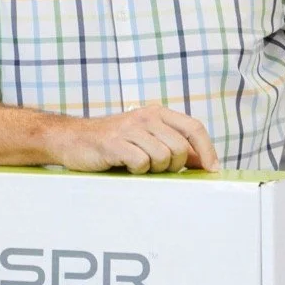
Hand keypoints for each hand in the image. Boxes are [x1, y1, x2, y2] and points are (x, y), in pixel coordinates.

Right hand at [46, 104, 218, 173]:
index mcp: (157, 113)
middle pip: (180, 148)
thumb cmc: (114, 143)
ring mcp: (129, 128)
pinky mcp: (114, 143)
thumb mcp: (146, 140)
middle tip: (157, 169)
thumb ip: (173, 147)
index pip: (194, 128)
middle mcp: (146, 116)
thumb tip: (203, 162)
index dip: (207, 150)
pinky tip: (125, 166)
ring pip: (162, 156)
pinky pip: (141, 162)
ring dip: (153, 169)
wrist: (73, 139)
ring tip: (138, 165)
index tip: (212, 170)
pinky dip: (137, 171)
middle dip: (173, 166)